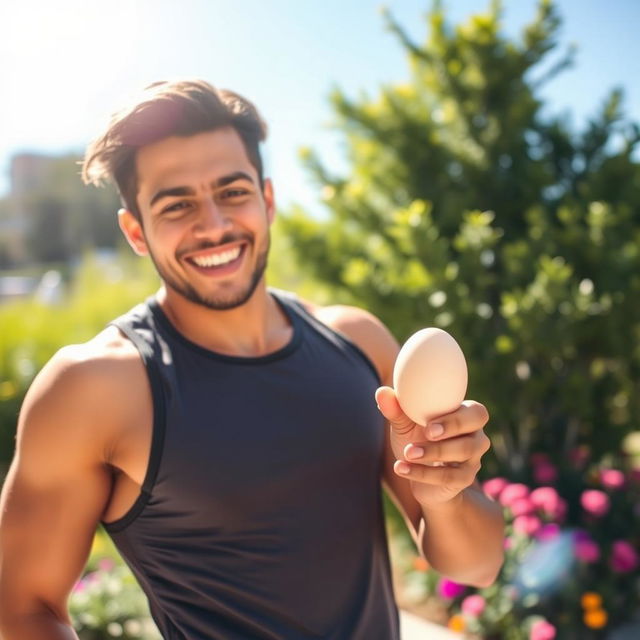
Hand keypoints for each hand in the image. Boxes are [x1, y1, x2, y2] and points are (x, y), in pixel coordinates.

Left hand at [376, 386, 489, 507]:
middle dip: (453, 429)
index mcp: (465, 415)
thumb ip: (396, 409)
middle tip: (428, 433)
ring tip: (407, 453)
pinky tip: (401, 468)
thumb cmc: (416, 440)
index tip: (429, 422)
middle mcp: (475, 436)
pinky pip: (449, 477)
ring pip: (464, 453)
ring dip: (433, 452)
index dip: (456, 416)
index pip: (475, 411)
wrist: (418, 476)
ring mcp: (473, 459)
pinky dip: (422, 473)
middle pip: (478, 431)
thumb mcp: (405, 425)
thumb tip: (381, 392)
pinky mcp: (464, 479)